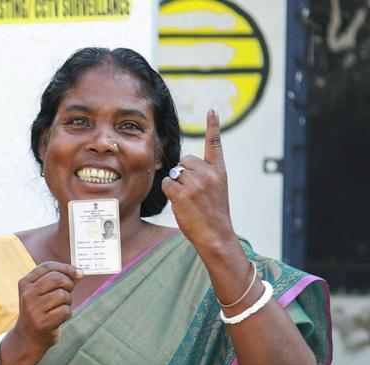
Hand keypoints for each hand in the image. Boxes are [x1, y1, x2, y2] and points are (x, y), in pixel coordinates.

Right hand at [10, 261, 81, 358]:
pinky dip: (67, 314)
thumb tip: (79, 273)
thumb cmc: (39, 311)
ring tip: (60, 308)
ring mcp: (33, 309)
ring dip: (68, 301)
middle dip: (69, 284)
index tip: (78, 272)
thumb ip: (58, 281)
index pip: (47, 267)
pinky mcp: (42, 323)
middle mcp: (27, 294)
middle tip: (69, 292)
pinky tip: (59, 318)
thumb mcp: (41, 293)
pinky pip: (65, 311)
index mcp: (25, 283)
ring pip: (62, 295)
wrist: (27, 338)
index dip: (65, 267)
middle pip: (56, 278)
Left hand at [162, 110, 237, 252]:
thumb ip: (204, 175)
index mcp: (219, 171)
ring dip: (176, 185)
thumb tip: (180, 168)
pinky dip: (169, 192)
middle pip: (184, 160)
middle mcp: (208, 173)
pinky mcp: (182, 193)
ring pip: (174, 173)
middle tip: (193, 191)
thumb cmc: (213, 213)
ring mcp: (195, 183)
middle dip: (183, 172)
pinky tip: (181, 203)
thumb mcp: (216, 189)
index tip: (211, 110)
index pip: (215, 144)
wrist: (216, 233)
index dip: (213, 126)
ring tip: (189, 199)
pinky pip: (166, 184)